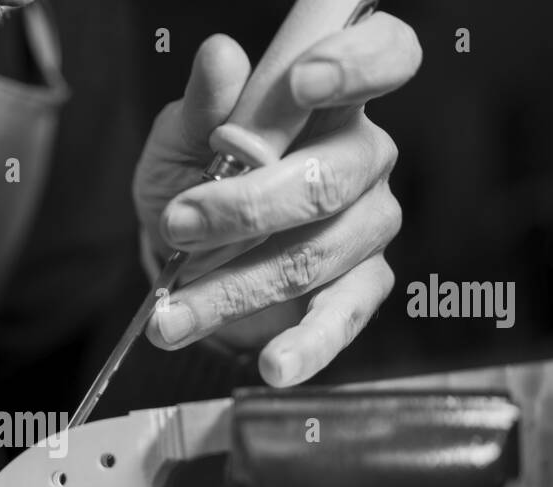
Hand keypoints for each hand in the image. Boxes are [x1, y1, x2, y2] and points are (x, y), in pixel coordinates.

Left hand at [133, 12, 421, 385]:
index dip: (354, 64)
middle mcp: (362, 153)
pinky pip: (342, 317)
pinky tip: (275, 366)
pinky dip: (305, 347)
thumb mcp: (178, 141)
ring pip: (315, 254)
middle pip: (333, 176)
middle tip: (177, 225)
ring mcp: (368, 221)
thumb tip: (220, 57)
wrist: (183, 256)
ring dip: (235, 288)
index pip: (380, 54)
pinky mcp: (361, 284)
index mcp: (327, 96)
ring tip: (172, 316)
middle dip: (246, 207)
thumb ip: (203, 107)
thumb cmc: (190, 181)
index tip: (300, 85)